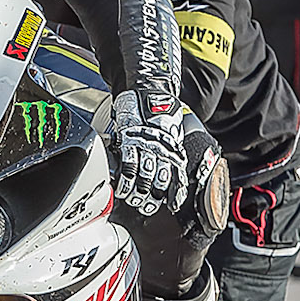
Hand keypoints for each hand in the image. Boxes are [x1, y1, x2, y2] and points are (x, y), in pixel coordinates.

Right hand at [110, 90, 187, 216]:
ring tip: (133, 200)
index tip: (172, 205)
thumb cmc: (156, 114)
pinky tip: (123, 188)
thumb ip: (169, 151)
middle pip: (159, 180)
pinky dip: (126, 179)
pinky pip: (128, 165)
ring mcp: (145, 147)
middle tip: (147, 207)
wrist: (146, 94)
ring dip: (138, 192)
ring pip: (144, 176)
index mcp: (173, 150)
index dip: (175, 193)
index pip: (177, 177)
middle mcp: (161, 150)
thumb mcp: (170, 134)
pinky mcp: (129, 141)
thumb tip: (171, 169)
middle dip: (153, 197)